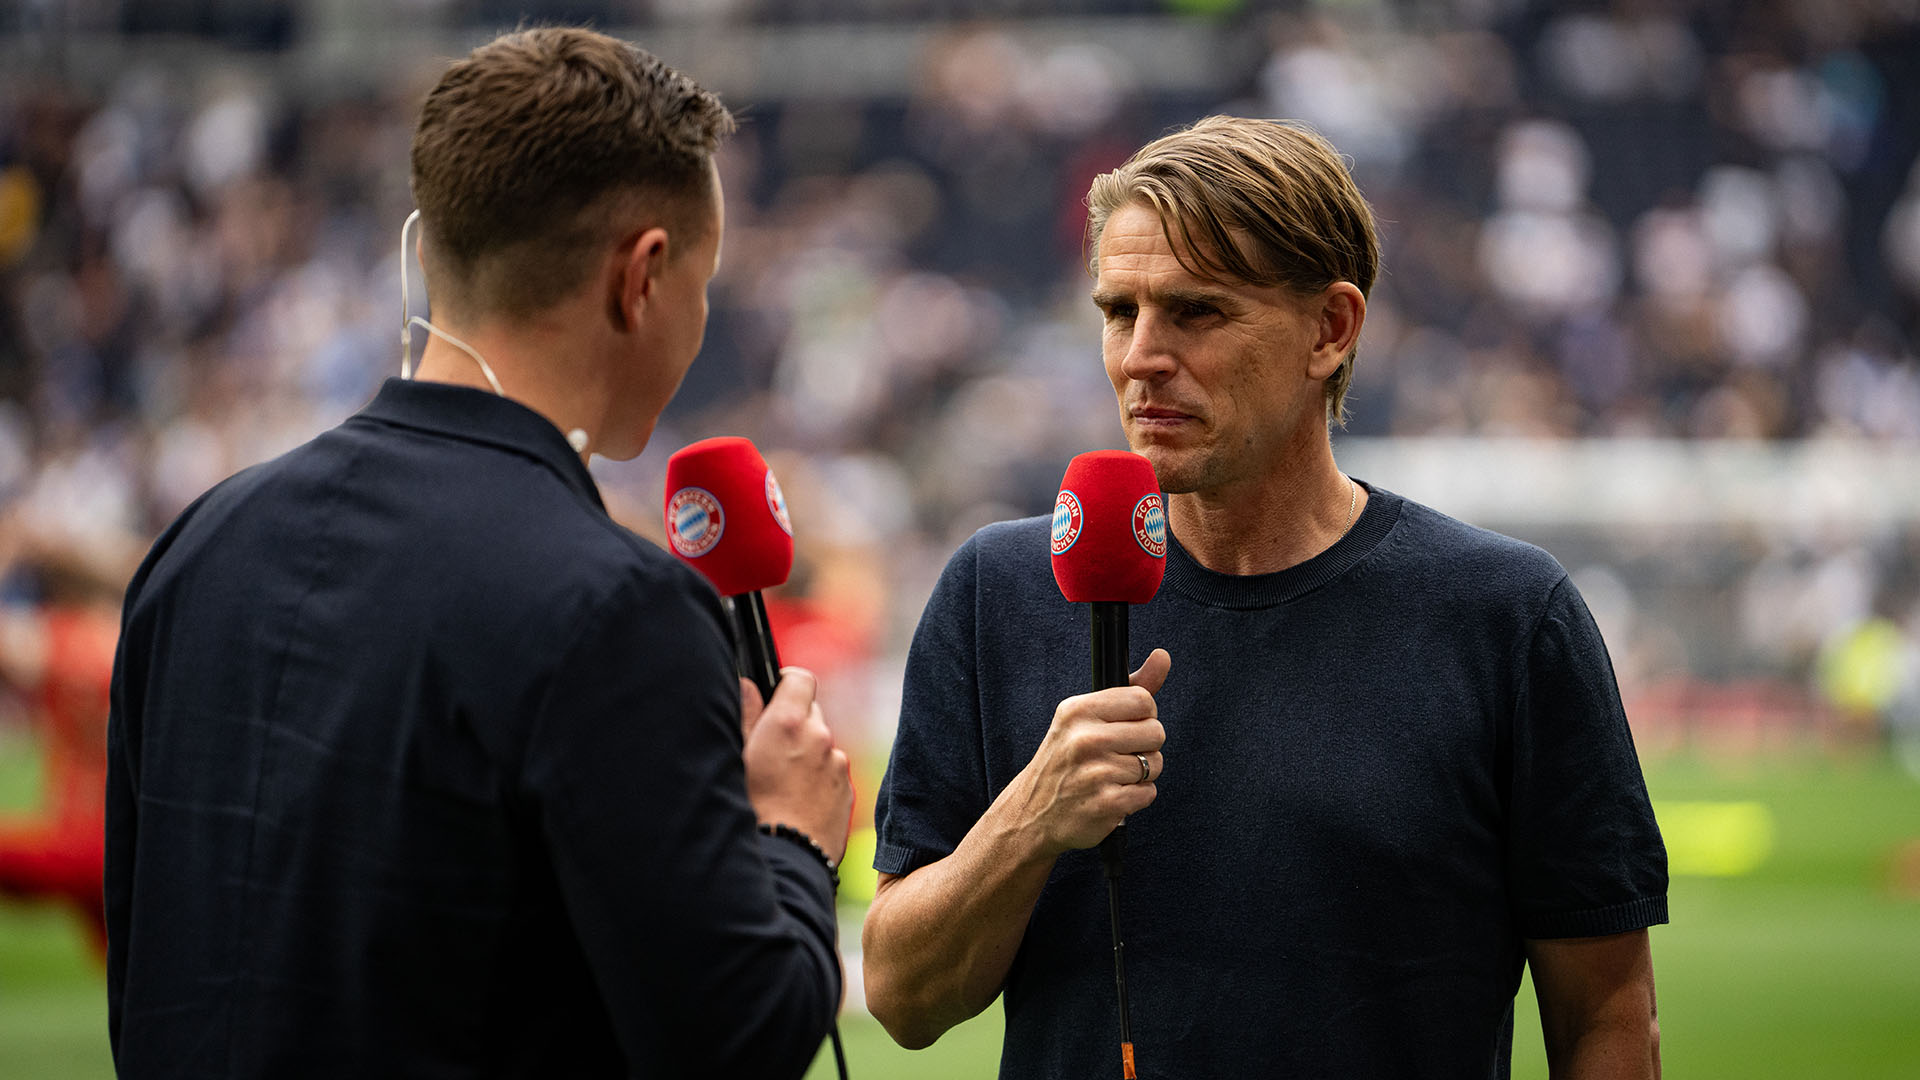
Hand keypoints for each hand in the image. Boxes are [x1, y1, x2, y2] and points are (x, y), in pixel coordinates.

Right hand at [740, 667, 853, 863]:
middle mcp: (819, 737)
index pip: (800, 679)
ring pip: (822, 745)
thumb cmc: (750, 811)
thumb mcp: (737, 759)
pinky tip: (797, 802)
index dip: (787, 684)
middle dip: (794, 723)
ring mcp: (837, 765)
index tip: (776, 695)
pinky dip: (818, 779)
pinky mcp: (847, 790)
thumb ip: (745, 715)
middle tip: (770, 749)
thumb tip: (748, 685)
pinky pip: (832, 774)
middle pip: (811, 712)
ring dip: (807, 754)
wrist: (784, 861)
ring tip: (781, 784)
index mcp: (788, 723)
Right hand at [1007, 648, 1169, 856]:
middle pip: (1156, 732)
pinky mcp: (1106, 803)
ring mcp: (1095, 773)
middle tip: (1118, 755)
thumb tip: (1163, 656)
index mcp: (1078, 711)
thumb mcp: (1085, 718)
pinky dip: (1136, 797)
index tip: (1125, 728)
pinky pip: (1148, 792)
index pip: (1143, 700)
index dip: (1142, 716)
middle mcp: (1085, 739)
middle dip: (1145, 747)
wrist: (1031, 813)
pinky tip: (1112, 795)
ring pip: (1155, 764)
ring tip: (1112, 776)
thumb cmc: (1066, 759)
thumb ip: (1129, 689)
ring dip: (1141, 774)